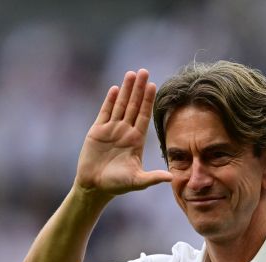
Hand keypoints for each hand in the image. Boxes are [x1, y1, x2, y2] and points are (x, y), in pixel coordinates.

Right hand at [75, 69, 171, 198]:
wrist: (94, 187)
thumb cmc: (117, 185)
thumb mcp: (137, 181)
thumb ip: (153, 177)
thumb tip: (171, 177)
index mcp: (136, 140)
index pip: (144, 116)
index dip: (148, 101)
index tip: (154, 86)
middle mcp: (125, 132)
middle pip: (133, 106)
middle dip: (139, 89)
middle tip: (144, 72)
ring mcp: (111, 130)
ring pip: (120, 105)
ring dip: (126, 90)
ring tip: (131, 74)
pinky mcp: (97, 131)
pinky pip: (105, 112)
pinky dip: (110, 101)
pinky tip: (116, 89)